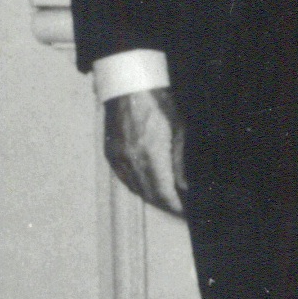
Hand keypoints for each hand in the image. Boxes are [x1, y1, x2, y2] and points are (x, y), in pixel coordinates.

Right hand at [104, 86, 187, 215]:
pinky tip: (148, 188)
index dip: (175, 206)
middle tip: (180, 209)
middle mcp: (132, 160)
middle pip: (150, 195)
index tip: (185, 212)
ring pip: (136, 189)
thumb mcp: (178, 129)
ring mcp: (119, 159)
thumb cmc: (157, 102)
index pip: (164, 192)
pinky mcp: (111, 155)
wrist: (129, 86)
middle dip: (166, 205)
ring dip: (152, 198)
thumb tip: (185, 187)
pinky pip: (125, 180)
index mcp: (150, 154)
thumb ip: (180, 162)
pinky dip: (138, 187)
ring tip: (168, 201)